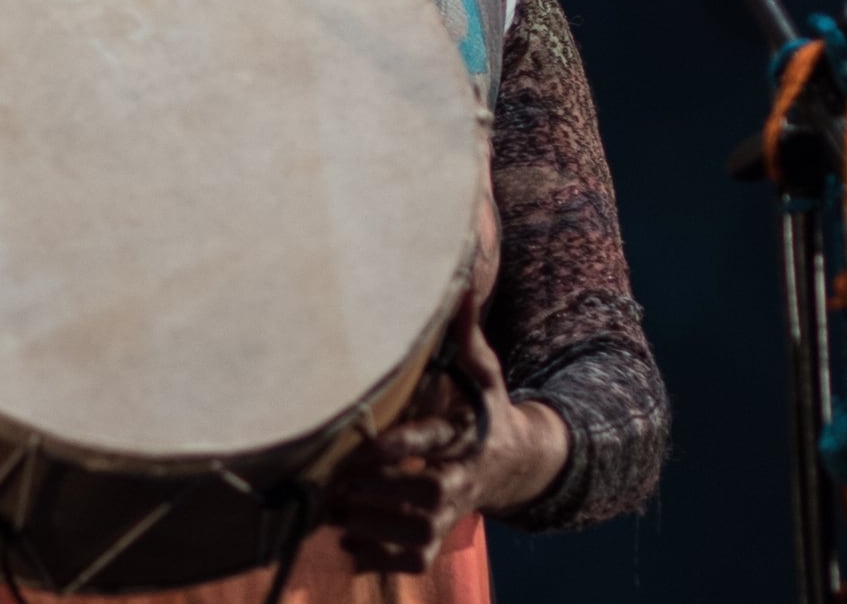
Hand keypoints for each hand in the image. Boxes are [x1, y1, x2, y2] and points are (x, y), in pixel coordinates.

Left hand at [325, 294, 570, 573]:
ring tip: (335, 508)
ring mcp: (449, 514)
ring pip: (415, 531)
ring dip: (373, 522)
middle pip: (426, 491)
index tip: (371, 445)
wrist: (512, 465)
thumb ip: (466, 336)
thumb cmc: (485, 408)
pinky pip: (410, 561)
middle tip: (340, 479)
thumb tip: (459, 286)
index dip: (405, 445)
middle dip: (383, 487)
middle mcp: (461, 478)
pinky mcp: (436, 539)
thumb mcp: (482, 372)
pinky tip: (349, 541)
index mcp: (468, 434)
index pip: (437, 440)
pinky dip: (378, 557)